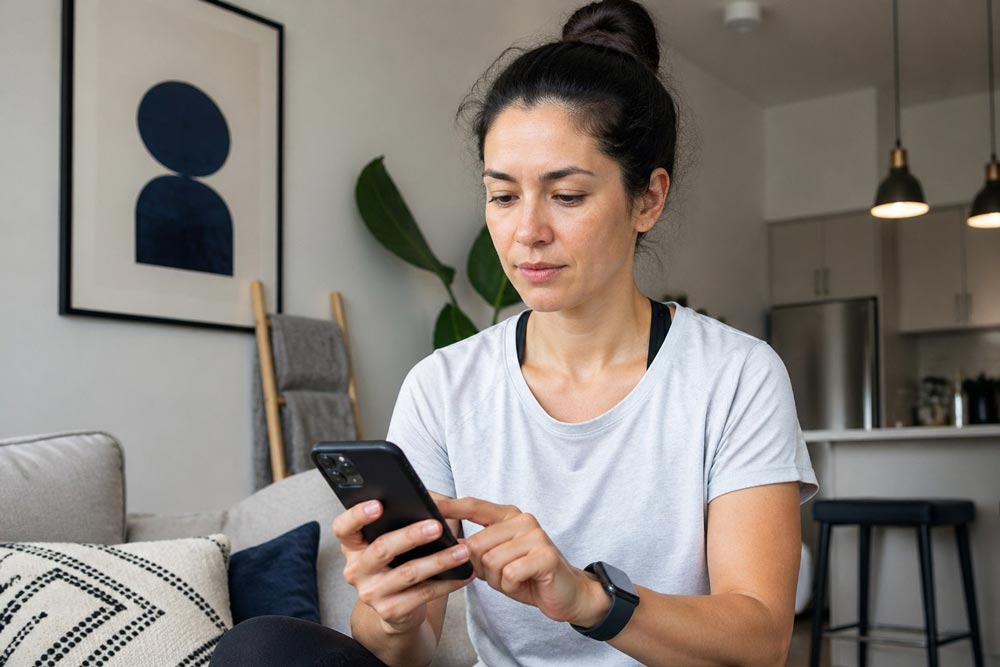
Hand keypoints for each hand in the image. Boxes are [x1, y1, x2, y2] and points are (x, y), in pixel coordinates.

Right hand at [332, 500, 474, 635]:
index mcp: (353, 546)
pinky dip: (447, 582)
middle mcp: (356, 570)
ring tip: (462, 550)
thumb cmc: (397, 563)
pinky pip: (423, 594)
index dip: (357, 515)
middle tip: (436, 526)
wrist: (397, 610)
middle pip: (381, 548)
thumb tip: (429, 501)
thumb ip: (399, 521)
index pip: (343, 528)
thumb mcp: (391, 543)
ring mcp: (371, 593)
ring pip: (408, 573)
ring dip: (439, 560)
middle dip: (411, 535)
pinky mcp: (390, 611)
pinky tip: (463, 573)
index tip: (379, 504)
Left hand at [437, 497, 608, 625]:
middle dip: (482, 569)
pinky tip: (525, 582)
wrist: (566, 593)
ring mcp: (535, 535)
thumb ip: (476, 548)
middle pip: (476, 544)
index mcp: (508, 516)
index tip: (427, 501)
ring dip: (497, 579)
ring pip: (490, 561)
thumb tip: (449, 544)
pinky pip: (509, 573)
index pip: (473, 506)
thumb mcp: (497, 560)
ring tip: (515, 578)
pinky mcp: (545, 554)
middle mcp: (521, 519)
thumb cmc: (527, 575)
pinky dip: (511, 585)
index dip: (449, 505)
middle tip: (503, 575)